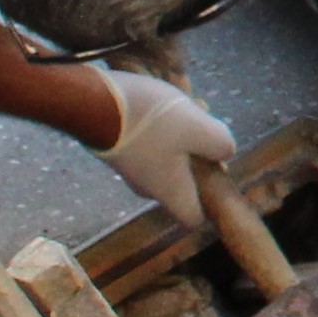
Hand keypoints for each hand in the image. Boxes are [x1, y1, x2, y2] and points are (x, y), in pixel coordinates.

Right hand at [88, 67, 236, 233]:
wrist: (92, 102)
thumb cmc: (149, 121)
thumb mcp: (199, 128)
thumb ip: (221, 145)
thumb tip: (226, 153)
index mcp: (170, 192)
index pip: (193, 217)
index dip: (210, 199)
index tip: (216, 167)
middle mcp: (148, 186)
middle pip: (183, 182)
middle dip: (199, 153)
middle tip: (202, 123)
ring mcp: (130, 166)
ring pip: (168, 157)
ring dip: (181, 133)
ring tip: (184, 103)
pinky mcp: (117, 146)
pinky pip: (149, 142)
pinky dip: (159, 124)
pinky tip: (161, 100)